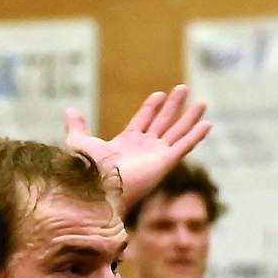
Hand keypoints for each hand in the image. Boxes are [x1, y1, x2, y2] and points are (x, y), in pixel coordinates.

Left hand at [63, 85, 210, 212]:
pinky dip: (195, 135)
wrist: (97, 189)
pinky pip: (184, 146)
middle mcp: (143, 149)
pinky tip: (207, 124)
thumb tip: (70, 109)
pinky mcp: (164, 163)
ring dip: (190, 116)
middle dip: (173, 106)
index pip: (142, 121)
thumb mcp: (79, 143)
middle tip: (184, 88)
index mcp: (125, 144)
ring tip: (203, 101)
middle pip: (163, 122)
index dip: (151, 108)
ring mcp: (155, 156)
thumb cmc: (87, 171)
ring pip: (177, 131)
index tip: (159, 94)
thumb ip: (77, 126)